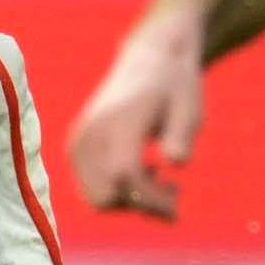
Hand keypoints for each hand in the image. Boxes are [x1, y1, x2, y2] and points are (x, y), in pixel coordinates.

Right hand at [69, 11, 207, 220]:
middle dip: (141, 203)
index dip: (150, 198)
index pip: (124, 174)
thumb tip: (177, 162)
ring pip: (97, 199)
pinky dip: (118, 191)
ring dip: (131, 200)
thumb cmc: (175, 86)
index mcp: (119, 119)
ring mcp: (78, 141)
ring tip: (160, 176)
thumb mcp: (189, 107)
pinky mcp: (75, 149)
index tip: (178, 198)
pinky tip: (145, 170)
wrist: (148, 60)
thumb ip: (182, 134)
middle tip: (173, 188)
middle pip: (106, 196)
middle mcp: (91, 132)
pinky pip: (92, 190)